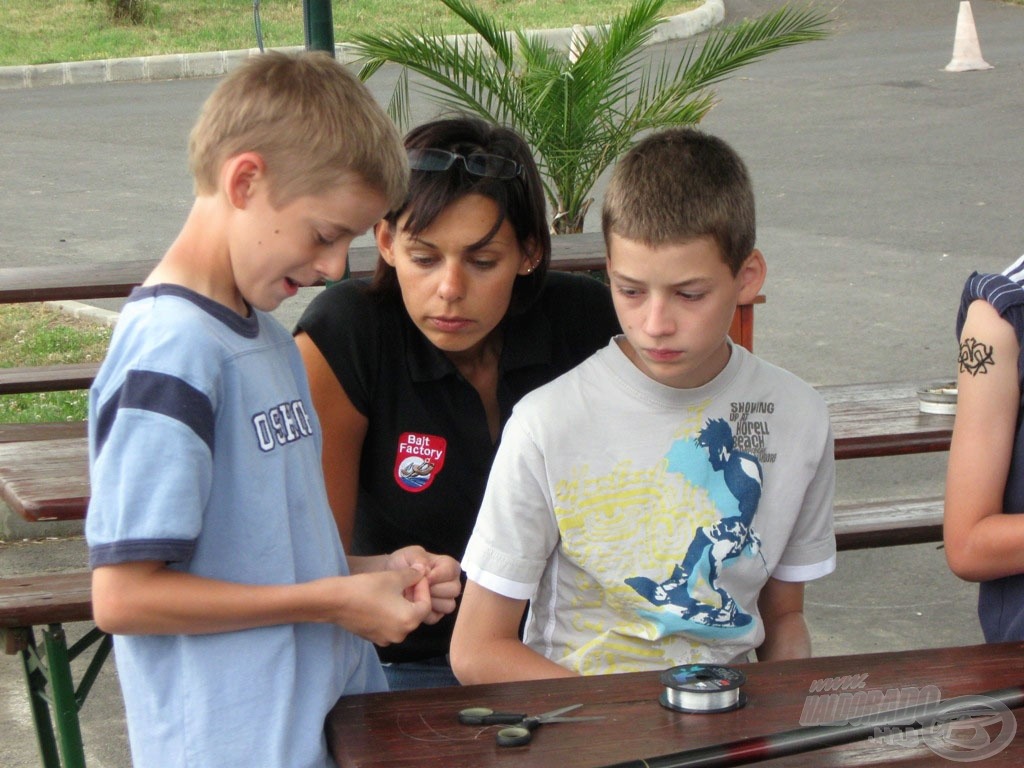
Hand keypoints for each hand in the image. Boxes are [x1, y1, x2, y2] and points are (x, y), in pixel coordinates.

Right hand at [313, 568, 432, 645]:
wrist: (335, 601)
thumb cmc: (367, 588)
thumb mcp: (394, 577)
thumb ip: (412, 575)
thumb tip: (422, 570)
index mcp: (409, 621)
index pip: (426, 604)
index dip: (423, 588)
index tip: (416, 576)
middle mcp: (400, 635)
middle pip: (415, 614)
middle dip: (412, 596)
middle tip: (407, 580)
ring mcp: (385, 638)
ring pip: (401, 619)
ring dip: (401, 604)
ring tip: (394, 588)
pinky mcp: (373, 637)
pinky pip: (389, 624)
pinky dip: (390, 613)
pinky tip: (381, 599)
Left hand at [387, 546, 461, 623]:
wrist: (388, 576)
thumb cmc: (401, 563)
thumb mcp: (409, 554)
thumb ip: (419, 558)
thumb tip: (427, 571)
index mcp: (446, 566)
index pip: (453, 570)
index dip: (440, 574)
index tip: (426, 576)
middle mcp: (449, 583)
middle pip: (454, 589)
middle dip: (435, 589)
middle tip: (419, 587)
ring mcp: (444, 599)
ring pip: (448, 605)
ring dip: (431, 601)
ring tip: (416, 596)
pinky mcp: (435, 613)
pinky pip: (437, 617)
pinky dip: (425, 613)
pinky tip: (414, 605)